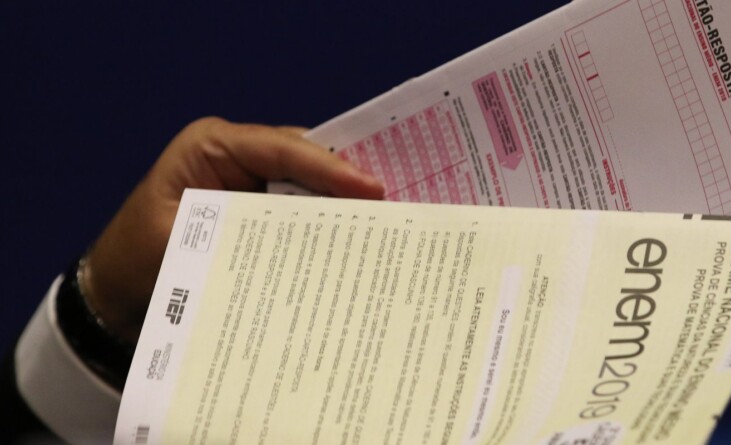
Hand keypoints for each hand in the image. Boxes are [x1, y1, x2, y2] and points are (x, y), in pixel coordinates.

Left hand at [79, 117, 383, 342]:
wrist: (118, 291)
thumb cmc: (138, 260)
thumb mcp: (180, 244)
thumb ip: (239, 232)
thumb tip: (308, 240)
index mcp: (212, 145)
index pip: (281, 148)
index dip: (330, 167)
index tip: (373, 188)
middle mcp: (238, 155)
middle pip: (304, 159)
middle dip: (345, 181)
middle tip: (392, 205)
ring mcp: (251, 182)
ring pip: (308, 184)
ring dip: (341, 204)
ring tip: (385, 222)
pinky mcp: (259, 210)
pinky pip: (300, 210)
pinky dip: (326, 224)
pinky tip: (355, 240)